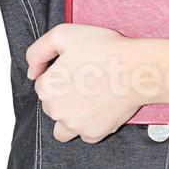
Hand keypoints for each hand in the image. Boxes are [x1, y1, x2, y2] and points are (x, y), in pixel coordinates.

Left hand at [25, 25, 147, 143]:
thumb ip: (38, 51)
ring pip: (62, 126)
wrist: (136, 69)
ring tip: (88, 99)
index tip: (75, 66)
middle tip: (86, 78)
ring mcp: (75, 125)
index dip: (58, 72)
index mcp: (47, 87)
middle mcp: (56, 111)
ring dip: (70, 115)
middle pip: (52, 105)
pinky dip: (89, 125)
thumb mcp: (64, 34)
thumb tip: (32, 71)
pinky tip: (99, 108)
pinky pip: (84, 134)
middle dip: (63, 94)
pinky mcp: (94, 133)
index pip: (42, 83)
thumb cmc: (105, 50)